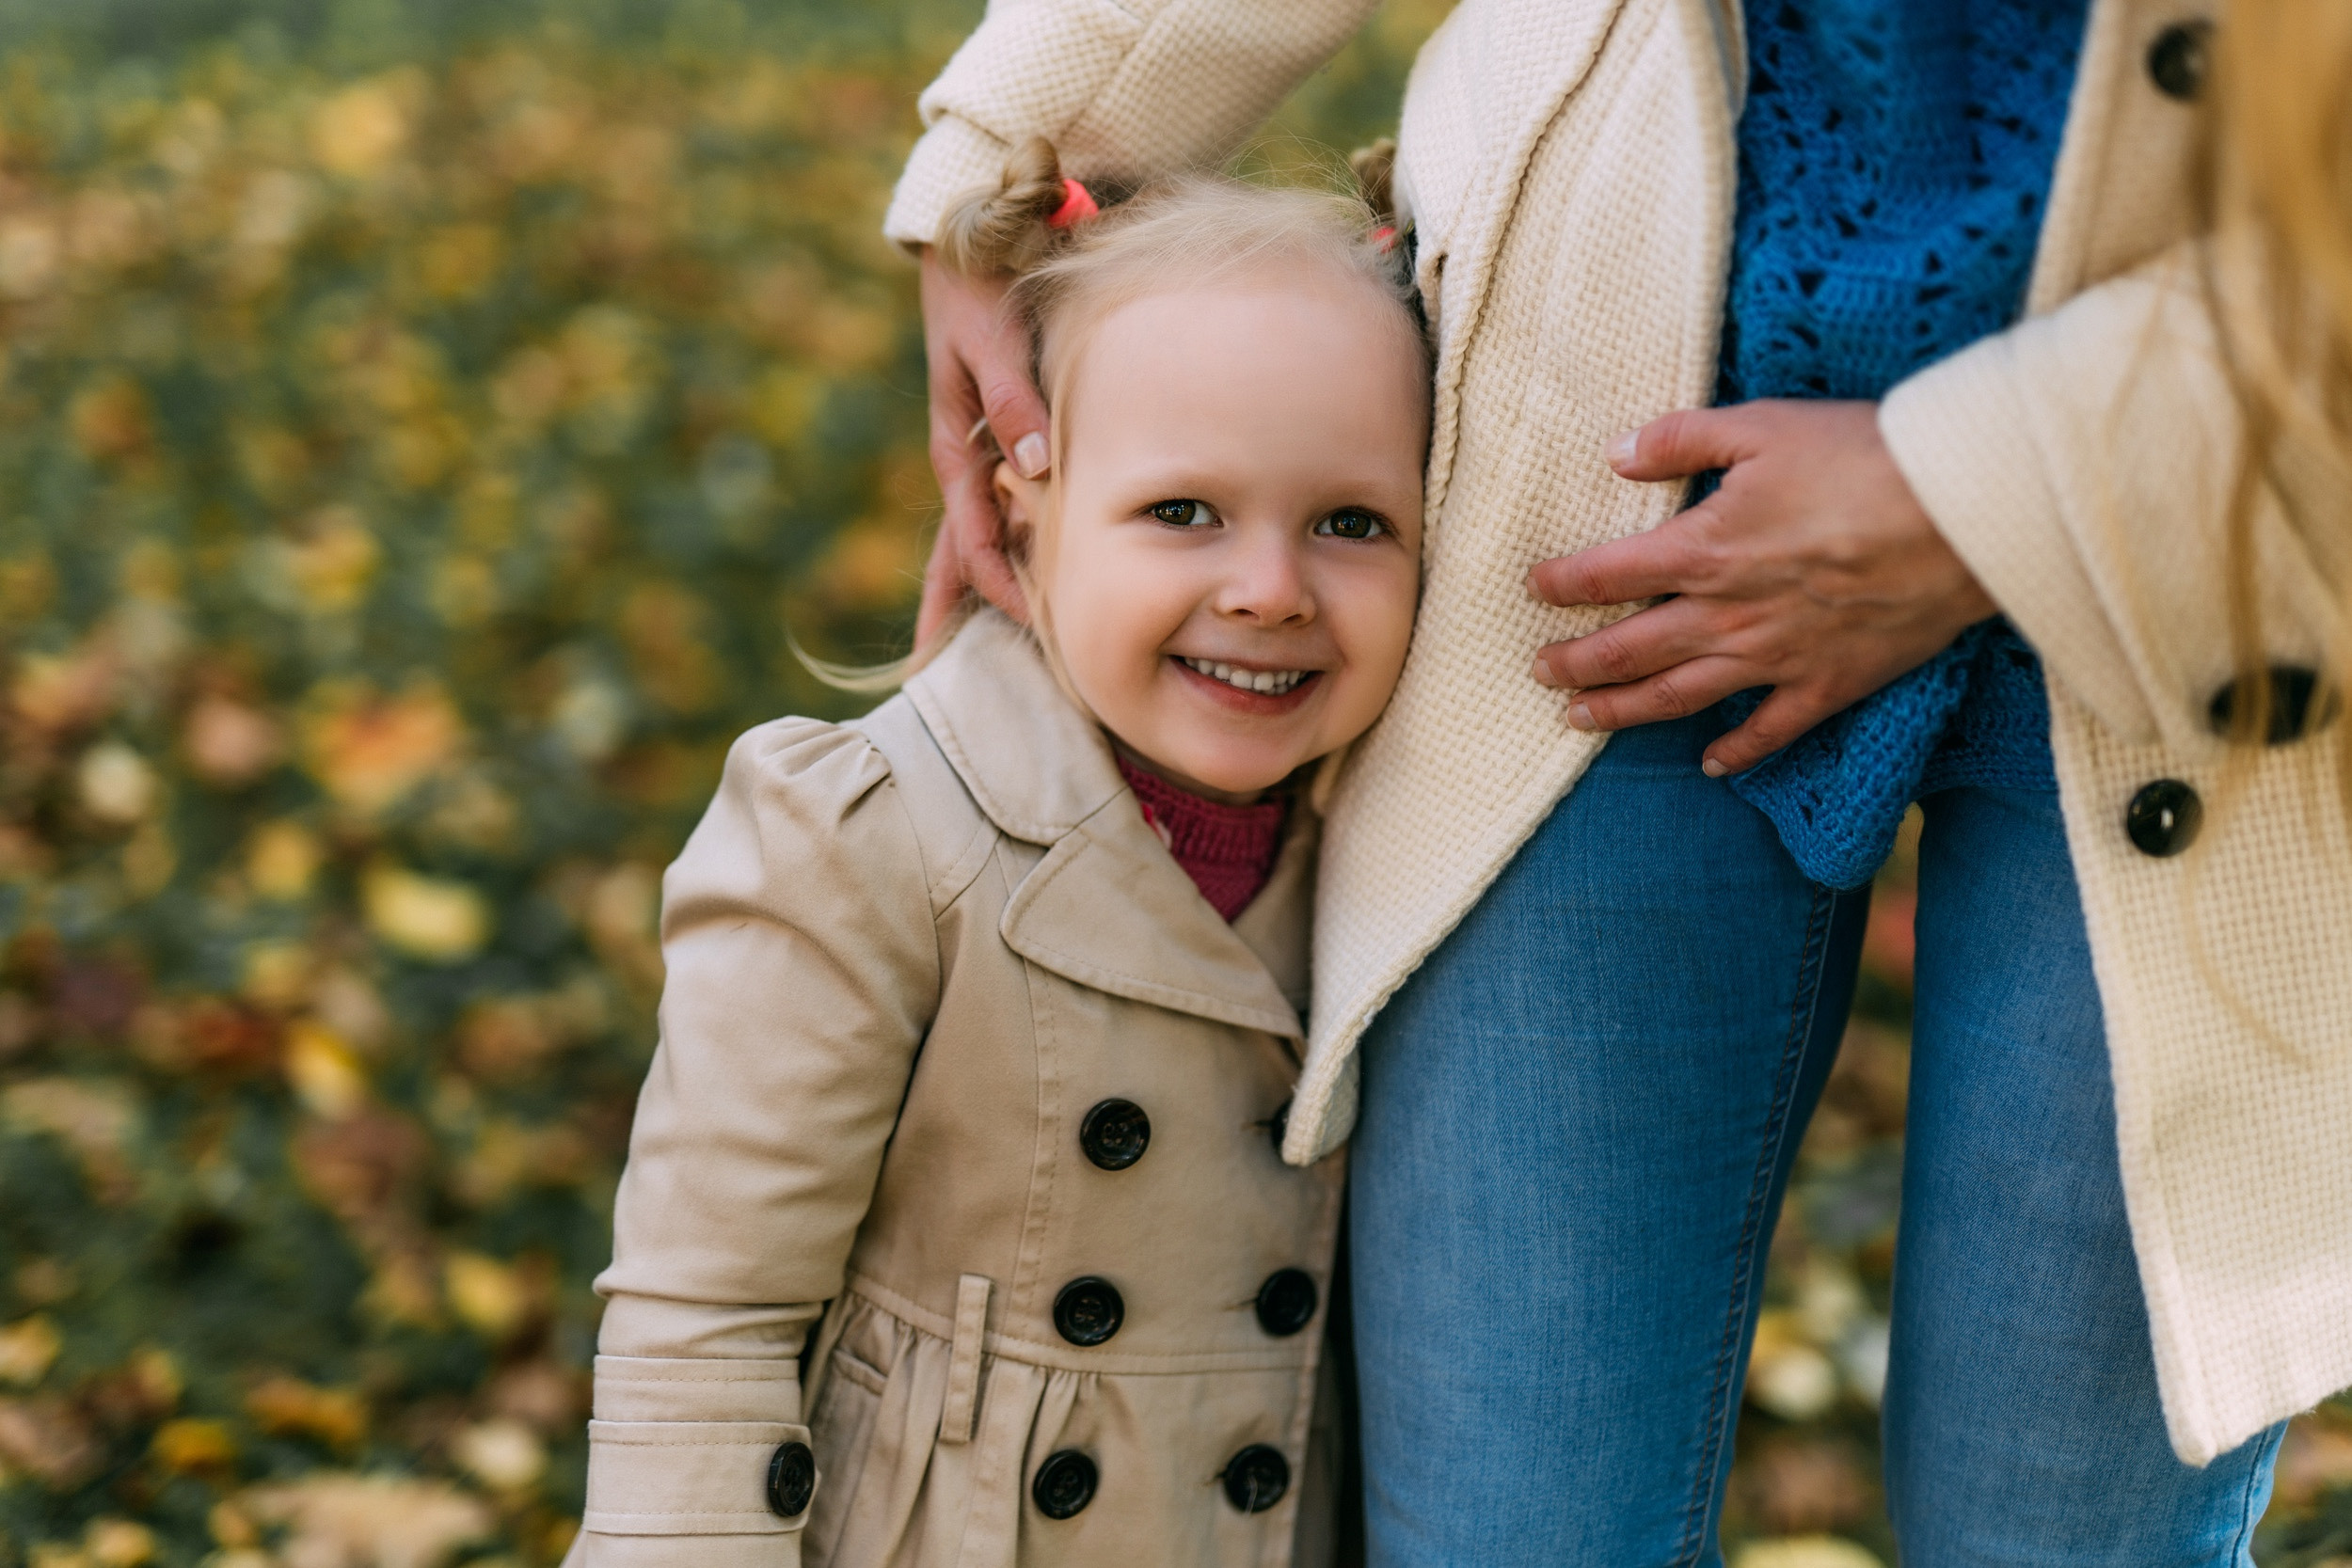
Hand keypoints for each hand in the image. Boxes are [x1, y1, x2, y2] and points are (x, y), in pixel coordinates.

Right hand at [916, 247, 1048, 639]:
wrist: (970, 238)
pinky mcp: (998, 440)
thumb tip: (1036, 468)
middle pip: (956, 560)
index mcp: (956, 450)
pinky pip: (999, 510)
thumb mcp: (993, 337)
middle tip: (947, 684)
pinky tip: (1028, 576)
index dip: (1001, 592)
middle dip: (951, 621)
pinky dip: (1006, 548)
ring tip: (986, 653)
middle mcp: (964, 462)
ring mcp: (978, 455)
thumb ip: (1015, 400)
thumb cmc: (982, 284)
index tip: (1036, 629)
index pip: (972, 545)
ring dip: (978, 594)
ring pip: (974, 541)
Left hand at [1525, 400, 1994, 776]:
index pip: (1606, 576)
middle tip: (1538, 672)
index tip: (1533, 589)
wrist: (1961, 514)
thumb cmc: (1863, 458)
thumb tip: (1616, 453)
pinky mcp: (1827, 684)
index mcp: (1703, 550)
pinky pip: (1768, 731)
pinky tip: (1710, 764)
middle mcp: (1726, 614)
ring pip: (1677, 697)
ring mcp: (1775, 657)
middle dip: (1575, 664)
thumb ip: (1682, 439)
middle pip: (1627, 650)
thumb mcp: (1764, 425)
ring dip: (1621, 712)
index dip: (1561, 585)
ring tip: (1579, 720)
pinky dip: (1735, 752)